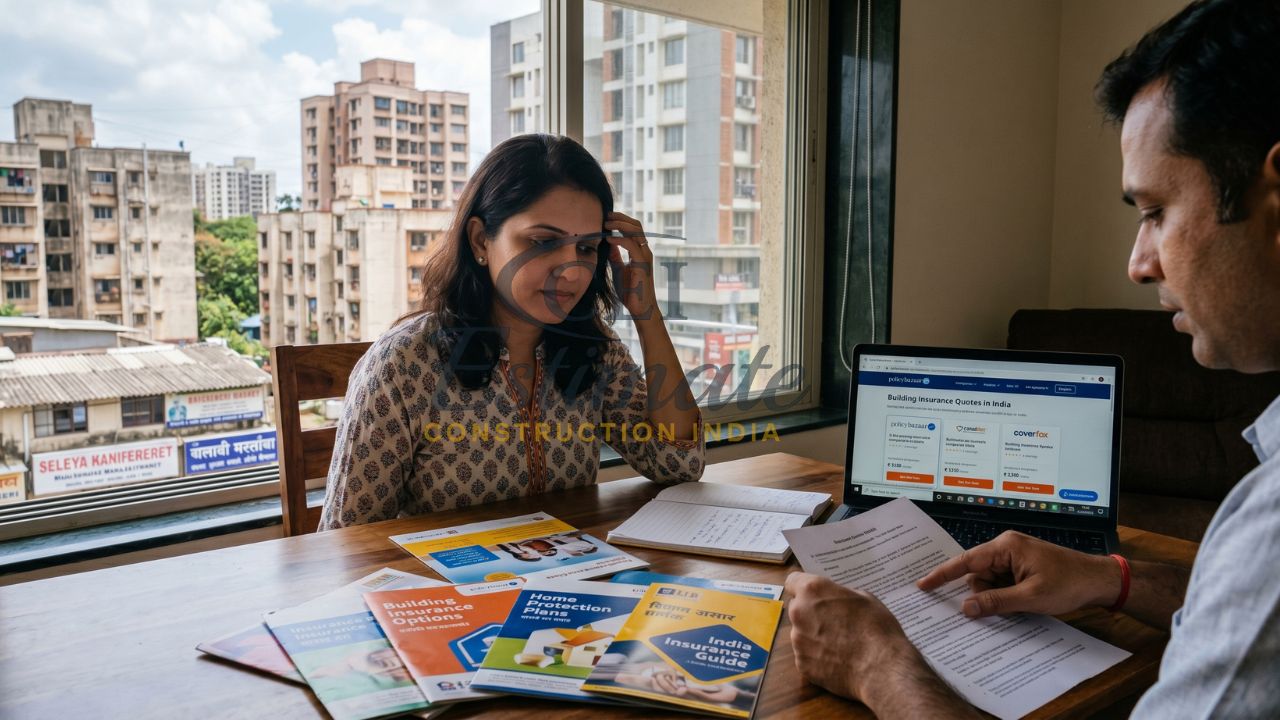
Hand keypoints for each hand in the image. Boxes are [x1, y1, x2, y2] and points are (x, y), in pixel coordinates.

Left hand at [604, 211, 658, 320]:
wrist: (640, 308)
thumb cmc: (630, 292)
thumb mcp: (619, 269)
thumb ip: (616, 256)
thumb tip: (608, 242)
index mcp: (640, 251)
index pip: (633, 228)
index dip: (621, 220)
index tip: (605, 218)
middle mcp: (645, 251)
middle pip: (636, 225)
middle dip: (620, 217)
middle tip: (605, 215)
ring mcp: (645, 256)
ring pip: (636, 231)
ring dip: (619, 224)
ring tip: (605, 223)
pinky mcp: (642, 264)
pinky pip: (632, 245)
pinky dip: (620, 239)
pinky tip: (608, 238)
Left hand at [784, 572, 921, 702]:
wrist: (881, 670)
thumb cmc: (877, 629)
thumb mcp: (865, 599)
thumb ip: (841, 596)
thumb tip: (835, 601)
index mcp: (813, 591)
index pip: (793, 581)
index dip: (804, 587)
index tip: (814, 595)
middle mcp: (799, 613)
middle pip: (798, 608)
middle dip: (812, 613)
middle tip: (835, 622)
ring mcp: (798, 641)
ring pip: (802, 633)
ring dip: (814, 636)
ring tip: (840, 645)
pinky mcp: (802, 664)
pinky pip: (807, 656)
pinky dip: (818, 657)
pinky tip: (838, 661)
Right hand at [917, 530, 1121, 617]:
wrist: (1099, 581)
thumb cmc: (1069, 583)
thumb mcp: (1030, 597)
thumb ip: (995, 602)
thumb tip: (966, 607)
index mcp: (1006, 546)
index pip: (966, 561)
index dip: (942, 574)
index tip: (923, 584)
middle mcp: (1006, 547)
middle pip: (977, 574)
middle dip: (985, 593)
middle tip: (1010, 603)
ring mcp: (1014, 557)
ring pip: (989, 581)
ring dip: (999, 596)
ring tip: (1024, 601)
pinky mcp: (1021, 566)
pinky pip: (1001, 583)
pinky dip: (1006, 595)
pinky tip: (1022, 601)